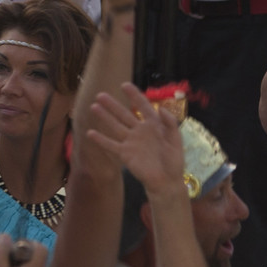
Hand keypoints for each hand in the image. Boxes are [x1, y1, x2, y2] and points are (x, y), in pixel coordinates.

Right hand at [85, 83, 185, 197]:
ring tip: (93, 107)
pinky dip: (100, 139)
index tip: (124, 85)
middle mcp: (140, 130)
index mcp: (154, 125)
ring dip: (104, 117)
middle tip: (100, 94)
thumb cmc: (174, 161)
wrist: (166, 181)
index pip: (143, 106)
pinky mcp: (124, 154)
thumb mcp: (176, 140)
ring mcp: (131, 142)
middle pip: (124, 114)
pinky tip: (90, 133)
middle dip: (112, 104)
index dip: (134, 95)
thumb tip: (162, 108)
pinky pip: (111, 145)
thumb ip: (170, 124)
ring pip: (115, 126)